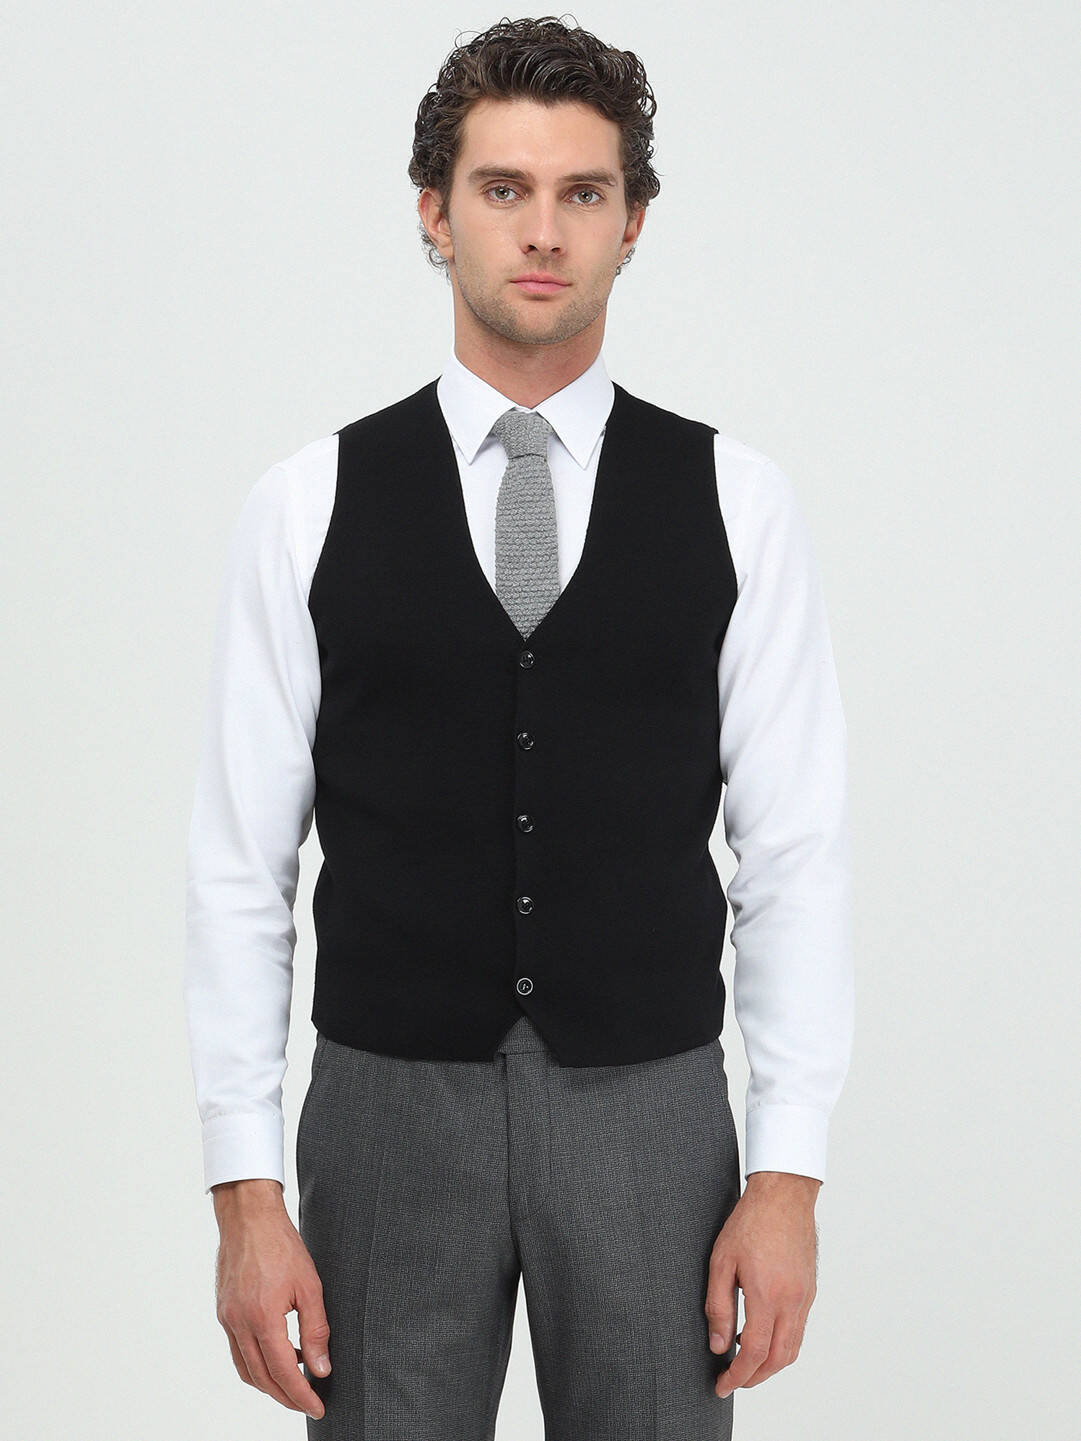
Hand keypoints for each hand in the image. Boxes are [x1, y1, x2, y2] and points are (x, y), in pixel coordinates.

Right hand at [212, 1179, 330, 1420]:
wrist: (249, 1216)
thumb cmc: (281, 1244)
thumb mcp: (310, 1285)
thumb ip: (316, 1330)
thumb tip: (321, 1368)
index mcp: (262, 1318)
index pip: (283, 1372)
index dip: (301, 1395)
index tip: (317, 1407)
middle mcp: (239, 1324)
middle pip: (262, 1378)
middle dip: (286, 1396)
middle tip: (309, 1401)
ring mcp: (227, 1319)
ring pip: (246, 1369)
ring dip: (269, 1382)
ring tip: (296, 1379)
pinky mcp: (224, 1312)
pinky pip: (238, 1351)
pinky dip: (257, 1362)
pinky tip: (278, 1353)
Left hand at [704, 1170, 819, 1398]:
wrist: (784, 1196)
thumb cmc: (750, 1222)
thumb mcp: (721, 1261)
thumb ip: (717, 1306)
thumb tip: (717, 1344)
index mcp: (767, 1295)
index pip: (753, 1353)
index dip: (736, 1376)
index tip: (721, 1385)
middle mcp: (791, 1302)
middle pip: (777, 1360)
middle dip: (754, 1378)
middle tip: (732, 1381)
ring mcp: (804, 1298)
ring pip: (792, 1350)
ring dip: (769, 1366)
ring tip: (745, 1364)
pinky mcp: (810, 1291)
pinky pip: (798, 1331)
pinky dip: (781, 1345)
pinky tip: (761, 1336)